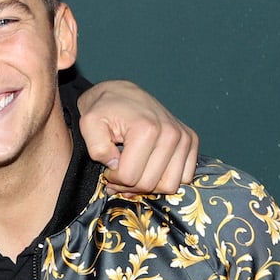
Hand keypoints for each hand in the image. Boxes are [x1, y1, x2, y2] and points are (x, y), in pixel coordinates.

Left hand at [77, 79, 198, 195]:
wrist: (122, 94)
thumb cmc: (104, 109)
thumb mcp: (89, 124)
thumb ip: (97, 148)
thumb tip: (115, 166)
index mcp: (146, 129)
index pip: (130, 177)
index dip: (113, 178)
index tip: (107, 168)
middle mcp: (171, 134)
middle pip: (150, 184)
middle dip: (128, 185)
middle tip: (117, 173)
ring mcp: (184, 138)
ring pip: (169, 185)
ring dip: (148, 185)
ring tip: (133, 172)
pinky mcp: (191, 141)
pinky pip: (184, 178)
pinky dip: (165, 179)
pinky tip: (149, 168)